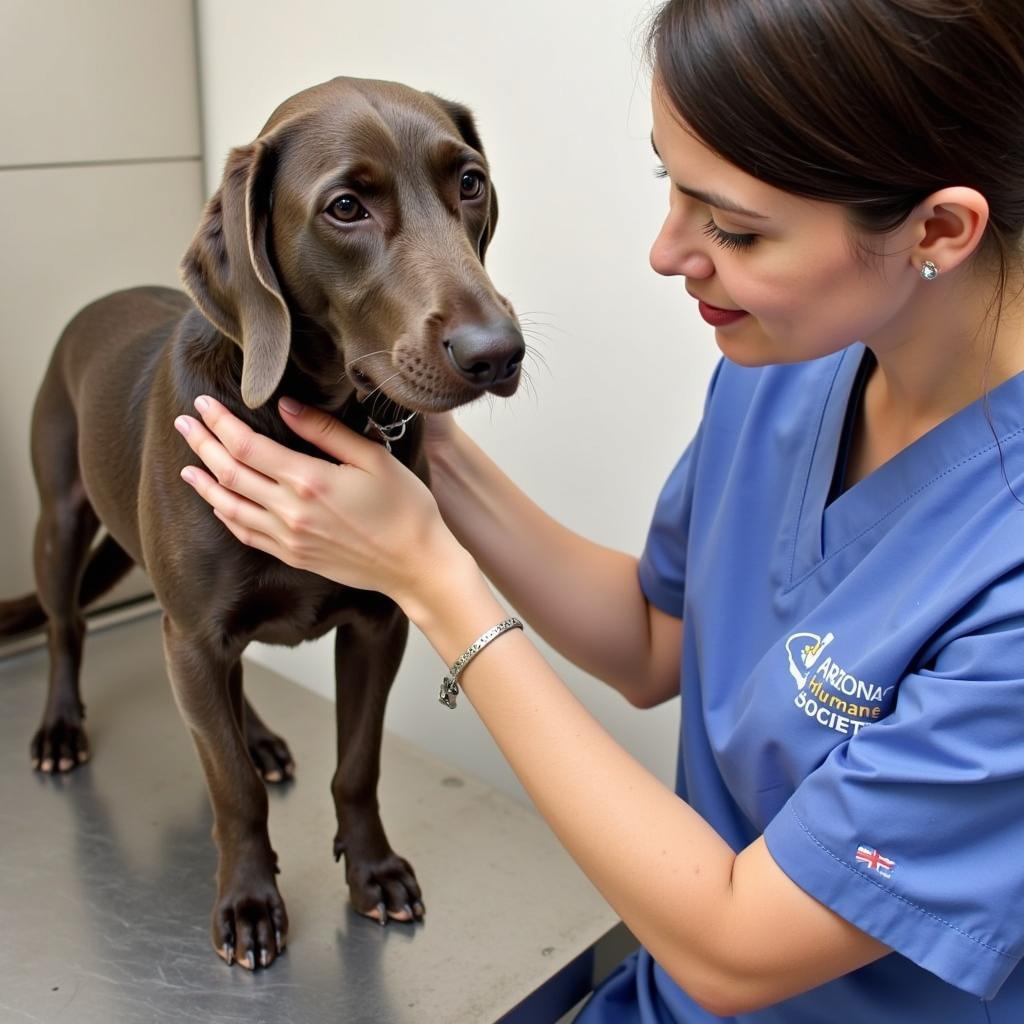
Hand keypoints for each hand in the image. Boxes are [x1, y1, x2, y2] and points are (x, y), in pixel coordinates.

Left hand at [174, 396, 466, 608]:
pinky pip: (246, 534)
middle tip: (183, 423)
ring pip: (229, 507)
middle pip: (229, 474)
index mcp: (309, 482)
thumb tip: (285, 407)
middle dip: (202, 445)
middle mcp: (290, 512)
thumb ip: (325, 431)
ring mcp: (289, 539)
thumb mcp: (373, 458)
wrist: (417, 565)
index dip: (220, 423)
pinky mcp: (293, 556)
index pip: (247, 446)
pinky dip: (225, 515)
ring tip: (187, 463)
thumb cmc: (405, 508)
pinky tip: (216, 502)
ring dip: (204, 483)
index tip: (203, 404)